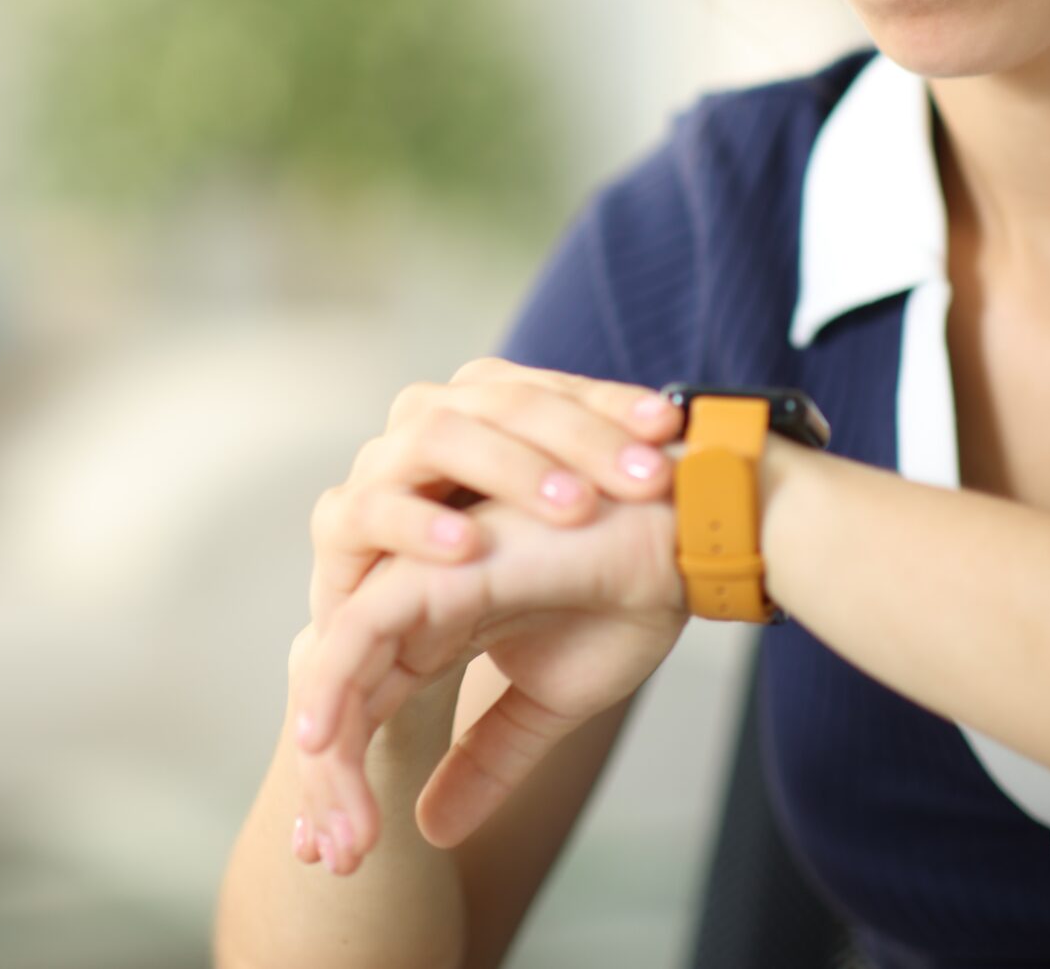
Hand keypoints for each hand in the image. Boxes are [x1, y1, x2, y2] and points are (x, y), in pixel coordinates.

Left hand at [288, 488, 685, 874]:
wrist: (680, 551)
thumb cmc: (623, 601)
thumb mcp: (545, 707)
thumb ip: (486, 761)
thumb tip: (432, 832)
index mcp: (432, 630)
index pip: (363, 712)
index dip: (342, 785)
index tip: (342, 857)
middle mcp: (411, 605)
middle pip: (337, 699)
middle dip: (325, 785)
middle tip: (335, 862)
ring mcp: (415, 581)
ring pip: (335, 672)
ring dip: (327, 758)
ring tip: (340, 836)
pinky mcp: (431, 566)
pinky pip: (359, 629)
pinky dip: (332, 687)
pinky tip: (320, 744)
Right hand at [306, 358, 679, 632]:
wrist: (400, 661)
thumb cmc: (498, 592)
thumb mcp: (568, 549)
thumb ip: (615, 498)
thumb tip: (711, 457)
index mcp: (487, 411)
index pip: (555, 389)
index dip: (613, 403)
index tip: (675, 426)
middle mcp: (432, 419)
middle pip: (503, 398)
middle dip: (579, 435)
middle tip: (644, 475)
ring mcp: (380, 466)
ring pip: (436, 434)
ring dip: (508, 468)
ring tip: (573, 508)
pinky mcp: (338, 527)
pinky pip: (369, 510)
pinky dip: (417, 524)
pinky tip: (468, 547)